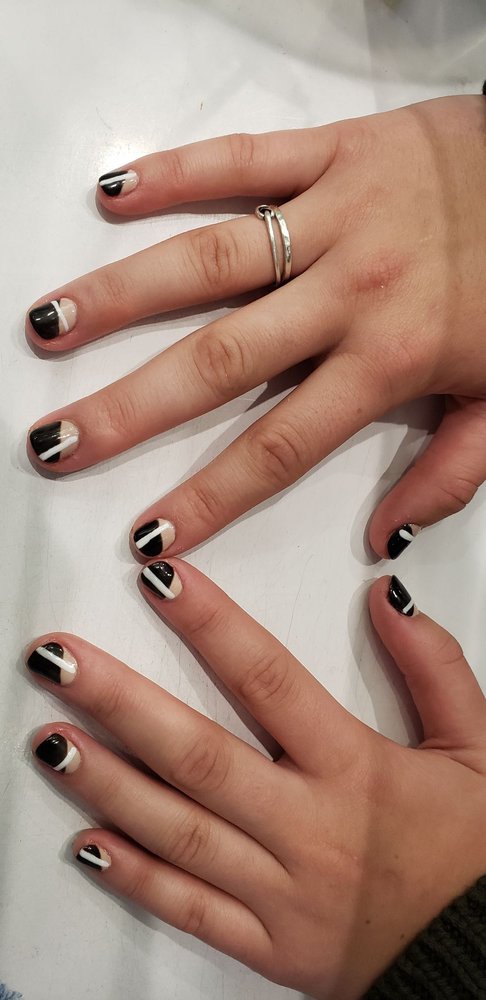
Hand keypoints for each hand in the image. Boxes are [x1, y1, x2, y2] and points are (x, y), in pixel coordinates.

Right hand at [26, 96, 485, 559]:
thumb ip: (448, 475)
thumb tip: (386, 542)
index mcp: (391, 358)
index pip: (280, 446)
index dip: (211, 496)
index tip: (152, 534)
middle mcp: (350, 292)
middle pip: (221, 360)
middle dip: (132, 406)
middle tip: (61, 440)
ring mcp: (336, 215)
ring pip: (210, 259)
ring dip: (123, 295)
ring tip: (51, 327)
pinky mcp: (335, 151)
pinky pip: (246, 158)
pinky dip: (178, 173)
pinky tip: (114, 196)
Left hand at [28, 563, 485, 999]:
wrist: (485, 964)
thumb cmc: (473, 857)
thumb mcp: (477, 751)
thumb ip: (436, 669)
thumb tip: (387, 600)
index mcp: (357, 771)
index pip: (270, 681)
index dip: (211, 625)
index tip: (162, 580)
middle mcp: (309, 828)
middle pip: (200, 755)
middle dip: (122, 703)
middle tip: (61, 660)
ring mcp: (281, 891)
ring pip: (181, 832)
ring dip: (109, 783)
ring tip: (51, 742)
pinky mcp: (268, 944)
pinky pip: (192, 910)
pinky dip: (136, 877)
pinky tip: (88, 842)